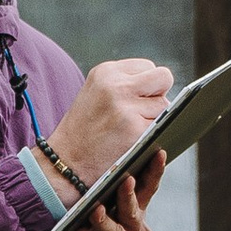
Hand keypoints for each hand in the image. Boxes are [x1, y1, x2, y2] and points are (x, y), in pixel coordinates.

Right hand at [47, 57, 172, 189]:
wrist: (65, 163)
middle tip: (141, 112)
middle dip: (158, 95)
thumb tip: (160, 86)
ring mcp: (126, 107)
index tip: (133, 100)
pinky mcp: (136, 129)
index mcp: (105, 72)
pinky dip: (153, 135)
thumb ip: (123, 83)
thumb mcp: (95, 93)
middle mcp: (115, 84)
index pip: (148, 66)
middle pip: (163, 78)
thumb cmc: (83, 132)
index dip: (146, 86)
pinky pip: (162, 126)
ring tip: (130, 129)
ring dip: (155, 118)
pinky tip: (133, 140)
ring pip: (165, 104)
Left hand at [54, 158, 156, 230]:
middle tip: (123, 179)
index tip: (158, 151)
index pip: (146, 189)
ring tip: (94, 210)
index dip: (153, 171)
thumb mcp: (88, 221)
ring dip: (103, 221)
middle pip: (134, 209)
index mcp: (134, 215)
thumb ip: (93, 204)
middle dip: (128, 194)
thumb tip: (84, 183)